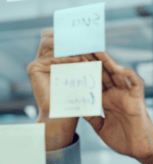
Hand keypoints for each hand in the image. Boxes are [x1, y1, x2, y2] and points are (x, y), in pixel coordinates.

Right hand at [27, 29, 96, 150]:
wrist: (64, 114)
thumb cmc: (76, 95)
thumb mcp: (81, 72)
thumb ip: (83, 57)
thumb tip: (94, 42)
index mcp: (54, 55)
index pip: (60, 36)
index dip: (73, 34)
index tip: (89, 35)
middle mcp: (44, 56)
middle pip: (52, 35)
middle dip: (69, 36)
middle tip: (86, 38)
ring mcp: (38, 61)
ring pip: (50, 42)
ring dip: (69, 45)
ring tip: (84, 50)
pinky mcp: (34, 68)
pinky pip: (50, 57)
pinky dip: (66, 57)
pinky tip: (78, 61)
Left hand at [84, 52, 152, 163]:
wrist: (140, 150)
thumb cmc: (123, 140)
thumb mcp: (100, 127)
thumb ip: (91, 115)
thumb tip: (76, 105)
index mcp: (107, 100)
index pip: (93, 82)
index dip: (84, 71)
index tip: (71, 61)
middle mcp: (116, 94)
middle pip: (103, 73)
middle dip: (92, 61)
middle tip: (80, 48)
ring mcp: (127, 95)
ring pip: (117, 73)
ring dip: (108, 62)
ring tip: (95, 50)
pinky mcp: (138, 98)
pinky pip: (135, 82)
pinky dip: (128, 74)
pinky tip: (117, 67)